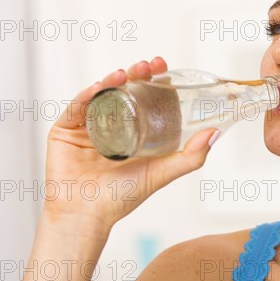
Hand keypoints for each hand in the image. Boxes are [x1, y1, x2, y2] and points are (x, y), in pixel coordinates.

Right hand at [43, 57, 218, 231]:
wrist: (89, 215)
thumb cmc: (123, 196)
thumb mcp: (162, 172)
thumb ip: (190, 156)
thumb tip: (215, 133)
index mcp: (132, 130)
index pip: (143, 98)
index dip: (154, 82)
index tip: (165, 69)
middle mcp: (110, 123)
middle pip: (122, 91)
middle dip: (136, 74)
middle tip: (149, 65)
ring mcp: (87, 125)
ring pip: (99, 95)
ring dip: (112, 80)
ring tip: (126, 74)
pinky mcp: (64, 130)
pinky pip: (75, 108)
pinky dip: (86, 96)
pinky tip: (98, 88)